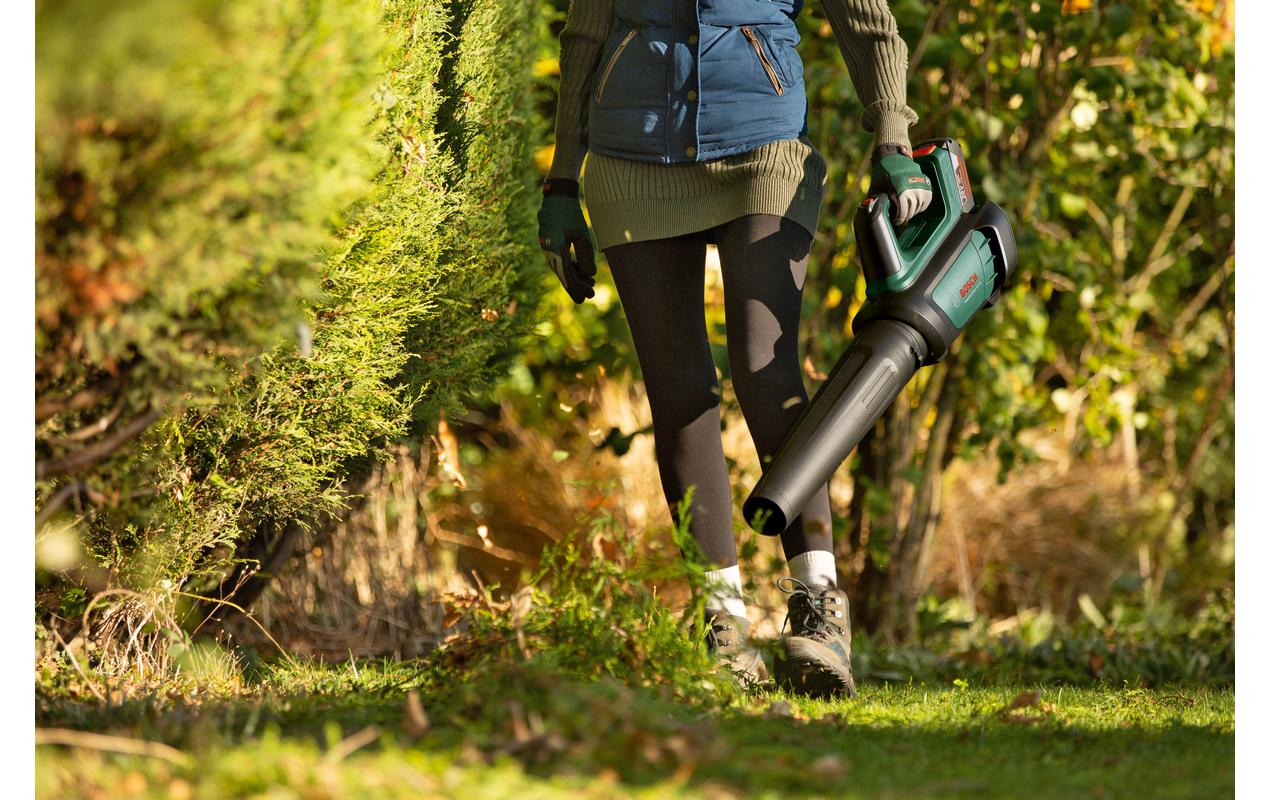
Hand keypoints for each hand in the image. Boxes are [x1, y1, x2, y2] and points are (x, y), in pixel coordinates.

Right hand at [537, 179, 595, 303]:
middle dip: (578, 286)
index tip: (589, 296)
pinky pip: (560, 260)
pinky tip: (581, 270)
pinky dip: (571, 267)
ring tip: (590, 282)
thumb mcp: (581, 235)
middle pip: (564, 275)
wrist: (557, 197)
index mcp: (556, 252)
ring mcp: (549, 248)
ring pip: (562, 268)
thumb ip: (585, 256)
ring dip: (576, 276)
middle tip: (591, 294)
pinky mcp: (552, 243)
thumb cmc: (570, 215)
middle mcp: (550, 252)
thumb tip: (589, 274)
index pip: (567, 277)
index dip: (579, 288)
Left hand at [868, 145, 932, 224]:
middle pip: (912, 210)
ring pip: (921, 205)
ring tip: (907, 211)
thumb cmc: (882, 172)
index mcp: (900, 189)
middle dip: (906, 216)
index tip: (897, 221)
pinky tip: (916, 205)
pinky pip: (928, 198)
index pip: (903, 211)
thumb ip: (877, 202)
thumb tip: (875, 214)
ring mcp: (920, 184)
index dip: (900, 219)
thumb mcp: (876, 188)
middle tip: (901, 217)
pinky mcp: (926, 181)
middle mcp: (912, 187)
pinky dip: (923, 204)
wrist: (893, 155)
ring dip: (914, 211)